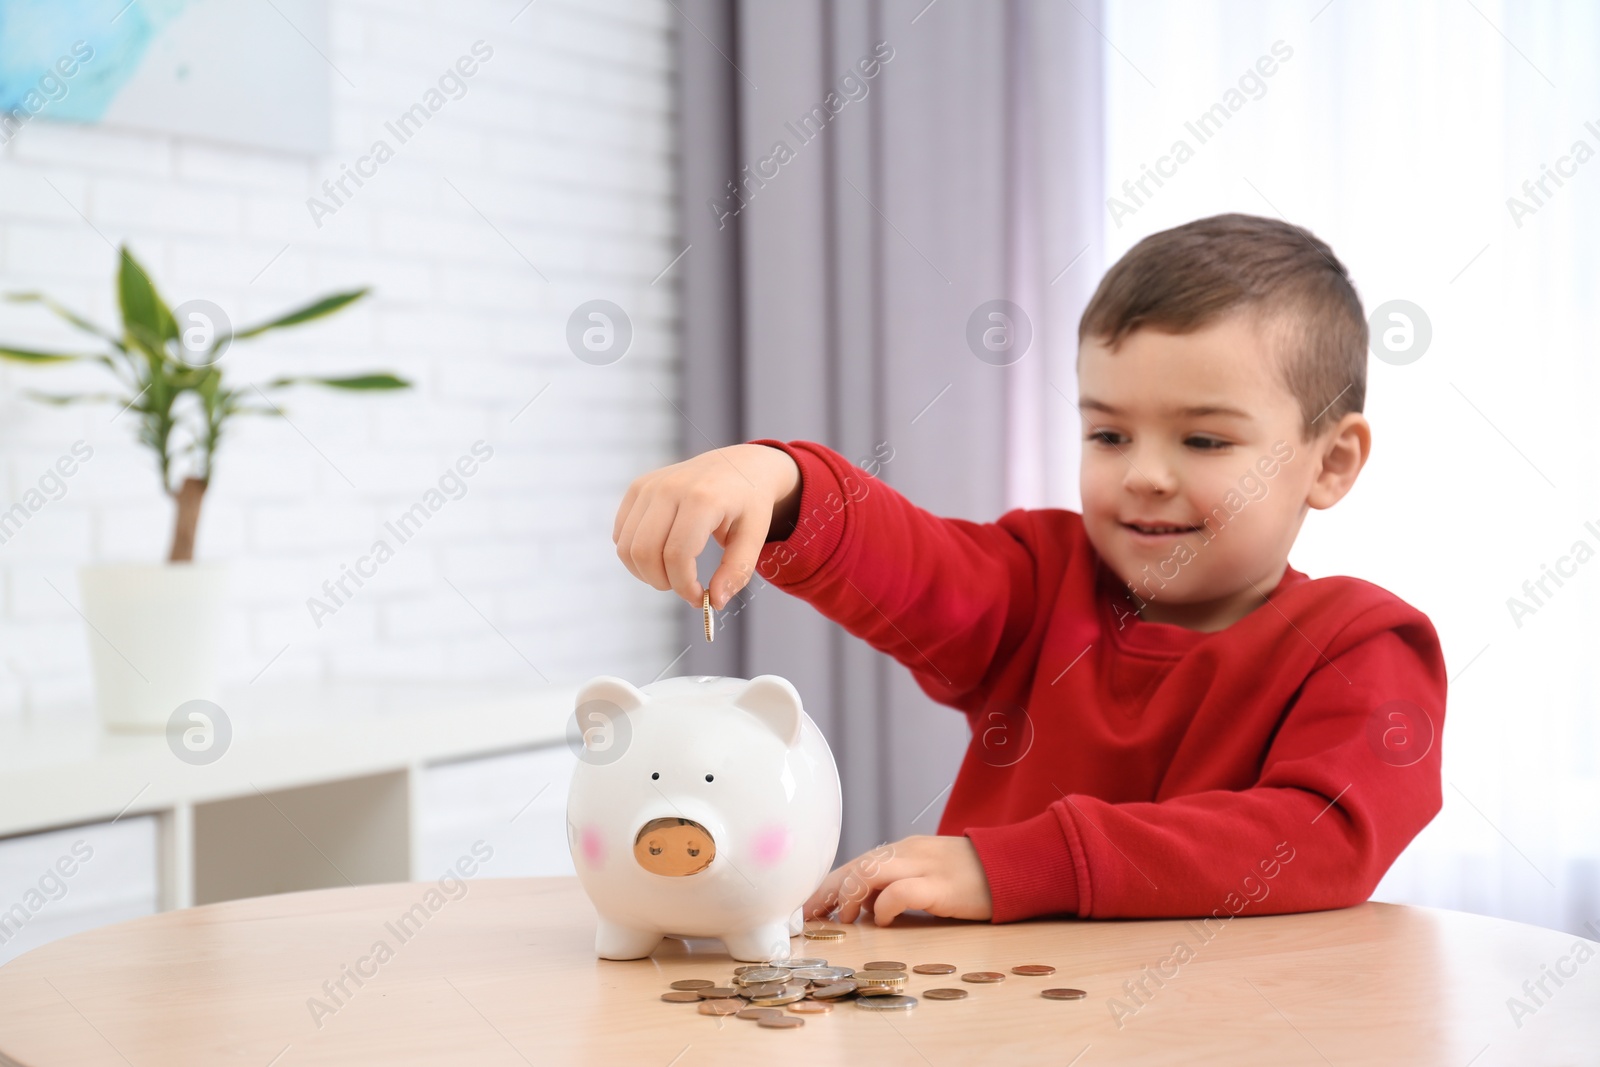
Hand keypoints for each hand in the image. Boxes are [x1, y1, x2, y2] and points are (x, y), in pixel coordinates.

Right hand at [613, 444, 800, 609]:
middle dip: (662, 582)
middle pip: (644, 552)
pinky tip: (661, 554)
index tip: (699, 597)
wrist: (739, 465)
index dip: (684, 586)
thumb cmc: (749, 503)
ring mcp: (649, 485)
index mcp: (702, 498)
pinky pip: (621, 534)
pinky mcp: (637, 488)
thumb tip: (714, 603)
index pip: (677, 555)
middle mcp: (670, 487)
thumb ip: (736, 571)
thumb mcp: (754, 536)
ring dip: (645, 572)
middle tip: (684, 587)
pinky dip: (636, 555)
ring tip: (672, 573)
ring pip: (626, 546)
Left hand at [803, 835, 993, 925]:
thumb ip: (894, 885)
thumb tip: (861, 907)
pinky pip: (900, 892)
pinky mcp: (940, 886)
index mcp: (902, 849)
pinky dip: (883, 907)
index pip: (854, 862)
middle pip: (854, 865)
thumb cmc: (968, 876)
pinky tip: (881, 920)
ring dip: (848, 897)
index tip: (809, 908)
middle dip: (827, 892)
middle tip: (811, 917)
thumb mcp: (925, 874)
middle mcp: (907, 852)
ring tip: (842, 921)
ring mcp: (923, 866)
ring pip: (869, 872)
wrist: (1012, 866)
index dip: (828, 885)